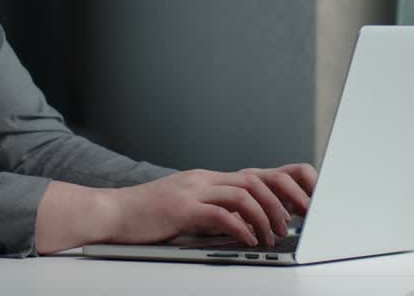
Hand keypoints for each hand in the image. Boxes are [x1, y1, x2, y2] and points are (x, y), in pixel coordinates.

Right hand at [104, 163, 316, 247]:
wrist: (113, 212)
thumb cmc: (148, 214)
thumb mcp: (186, 206)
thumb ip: (212, 209)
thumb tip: (243, 224)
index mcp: (208, 178)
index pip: (255, 174)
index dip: (283, 188)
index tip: (300, 206)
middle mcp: (204, 179)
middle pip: (256, 179)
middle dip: (282, 200)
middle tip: (294, 223)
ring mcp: (193, 190)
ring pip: (244, 193)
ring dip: (264, 216)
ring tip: (270, 236)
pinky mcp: (182, 208)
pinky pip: (221, 214)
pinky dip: (240, 228)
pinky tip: (247, 240)